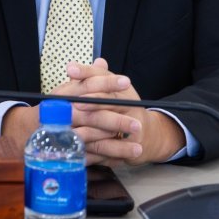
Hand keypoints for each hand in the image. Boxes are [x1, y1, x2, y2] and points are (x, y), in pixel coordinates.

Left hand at [63, 59, 184, 164]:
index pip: (104, 77)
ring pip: (110, 128)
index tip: (71, 70)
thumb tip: (71, 65)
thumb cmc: (122, 109)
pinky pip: (110, 152)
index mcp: (122, 89)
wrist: (146, 135)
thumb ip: (90, 79)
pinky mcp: (130, 149)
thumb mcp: (109, 90)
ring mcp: (132, 128)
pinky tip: (78, 153)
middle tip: (76, 103)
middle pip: (110, 101)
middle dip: (92, 102)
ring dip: (91, 130)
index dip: (86, 73)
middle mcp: (131, 106)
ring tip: (75, 131)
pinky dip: (93, 154)